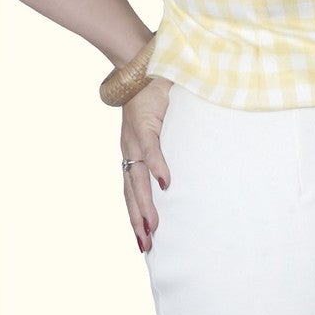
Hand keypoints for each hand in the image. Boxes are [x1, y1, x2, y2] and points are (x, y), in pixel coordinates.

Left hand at [121, 76, 173, 251]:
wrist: (140, 67)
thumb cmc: (153, 98)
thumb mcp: (160, 129)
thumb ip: (166, 147)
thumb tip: (184, 169)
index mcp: (132, 154)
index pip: (131, 191)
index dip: (135, 215)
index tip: (142, 240)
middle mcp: (130, 151)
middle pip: (132, 192)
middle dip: (137, 221)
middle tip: (145, 247)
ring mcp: (135, 140)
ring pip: (138, 178)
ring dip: (145, 204)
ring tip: (152, 226)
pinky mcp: (145, 125)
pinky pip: (151, 150)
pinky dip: (158, 167)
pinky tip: (165, 185)